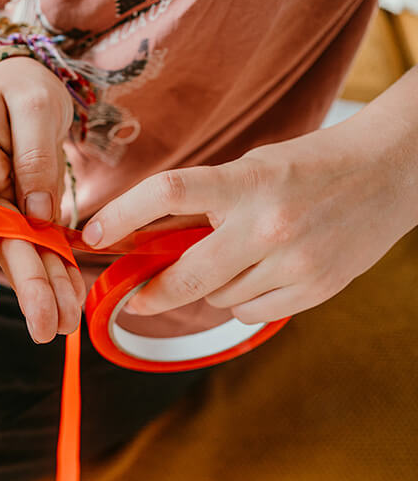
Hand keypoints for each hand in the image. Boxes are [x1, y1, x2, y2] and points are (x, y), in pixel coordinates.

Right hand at [0, 56, 85, 343]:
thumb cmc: (21, 85)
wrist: (17, 80)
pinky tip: (73, 298)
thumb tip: (40, 214)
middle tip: (46, 329)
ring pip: (23, 252)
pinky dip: (59, 269)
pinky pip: (42, 243)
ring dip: (44, 289)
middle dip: (26, 288)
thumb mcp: (33, 103)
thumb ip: (34, 155)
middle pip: (1, 245)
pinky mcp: (25, 207)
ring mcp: (3, 202)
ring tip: (65, 325)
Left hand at [81, 118, 417, 323]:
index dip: (121, 215)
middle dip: (151, 292)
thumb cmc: (309, 167)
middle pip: (187, 275)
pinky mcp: (316, 288)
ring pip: (219, 298)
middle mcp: (268, 223)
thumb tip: (147, 241)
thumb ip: (207, 203)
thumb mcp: (252, 169)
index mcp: (246, 181)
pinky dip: (243, 301)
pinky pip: (252, 313)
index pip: (167, 193)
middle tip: (135, 296)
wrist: (392, 173)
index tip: (92, 233)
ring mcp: (294, 260)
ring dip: (210, 288)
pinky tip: (260, 275)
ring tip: (233, 260)